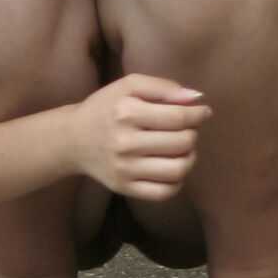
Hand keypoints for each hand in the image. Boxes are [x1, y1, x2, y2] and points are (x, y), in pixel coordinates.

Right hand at [71, 74, 210, 200]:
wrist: (74, 139)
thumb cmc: (106, 108)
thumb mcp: (129, 85)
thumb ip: (163, 86)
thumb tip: (197, 98)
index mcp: (126, 113)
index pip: (178, 117)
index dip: (198, 114)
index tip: (203, 112)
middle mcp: (125, 143)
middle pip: (182, 142)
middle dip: (193, 133)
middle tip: (188, 129)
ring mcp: (125, 169)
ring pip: (178, 170)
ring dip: (190, 157)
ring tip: (183, 149)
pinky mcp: (125, 188)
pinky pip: (165, 192)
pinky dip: (178, 181)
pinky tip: (172, 167)